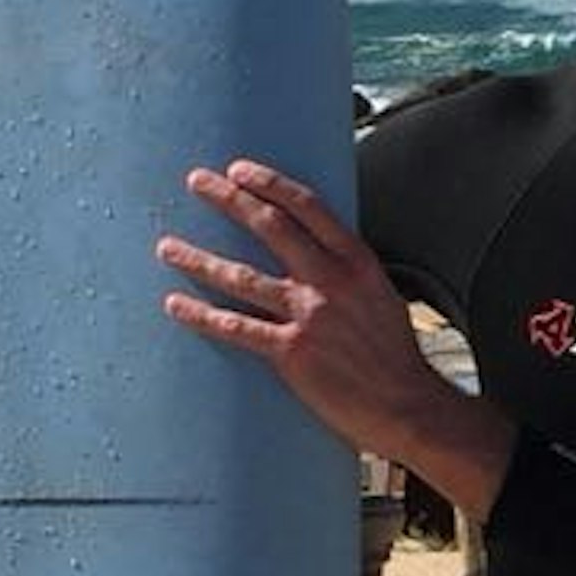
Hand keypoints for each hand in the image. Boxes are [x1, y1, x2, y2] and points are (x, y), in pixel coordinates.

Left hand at [160, 160, 516, 526]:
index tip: (240, 170)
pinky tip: (177, 305)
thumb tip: (320, 257)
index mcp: (356, 262)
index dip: (270, 184)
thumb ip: (347, 273)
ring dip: (199, 259)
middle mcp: (331, 281)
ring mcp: (309, 315)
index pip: (307, 207)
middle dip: (229, 199)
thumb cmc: (395, 357)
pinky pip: (236, 327)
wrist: (407, 405)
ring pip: (242, 277)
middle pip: (270, 226)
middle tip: (197, 182)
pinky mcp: (291, 351)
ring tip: (168, 247)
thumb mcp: (381, 296)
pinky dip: (202, 315)